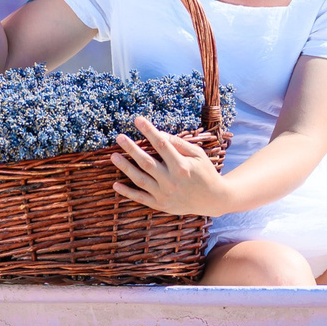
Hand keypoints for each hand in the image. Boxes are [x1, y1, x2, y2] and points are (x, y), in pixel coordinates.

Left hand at [110, 117, 227, 215]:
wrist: (213, 199)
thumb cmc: (205, 172)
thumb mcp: (198, 154)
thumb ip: (179, 144)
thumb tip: (160, 135)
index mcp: (182, 166)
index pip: (162, 144)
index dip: (149, 131)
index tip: (137, 120)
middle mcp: (171, 181)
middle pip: (147, 162)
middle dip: (132, 148)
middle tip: (119, 137)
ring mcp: (165, 194)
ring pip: (140, 179)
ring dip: (125, 167)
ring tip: (113, 156)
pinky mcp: (161, 205)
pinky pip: (140, 198)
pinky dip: (127, 192)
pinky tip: (116, 184)